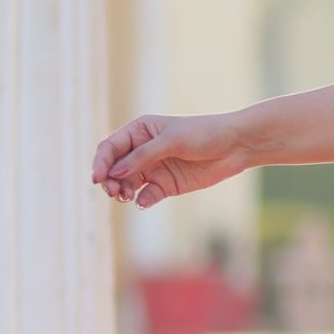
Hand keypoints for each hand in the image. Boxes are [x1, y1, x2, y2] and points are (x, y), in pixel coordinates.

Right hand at [92, 113, 249, 209]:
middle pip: (114, 168)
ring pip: (126, 184)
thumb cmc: (203, 134)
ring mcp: (153, 169)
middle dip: (108, 180)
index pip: (110, 148)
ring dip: (121, 191)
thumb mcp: (171, 141)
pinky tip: (143, 201)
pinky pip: (146, 196)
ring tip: (125, 196)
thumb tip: (115, 172)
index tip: (97, 178)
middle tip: (113, 191)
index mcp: (139, 131)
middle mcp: (142, 151)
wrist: (235, 146)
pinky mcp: (166, 186)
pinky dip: (141, 200)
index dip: (100, 162)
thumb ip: (142, 156)